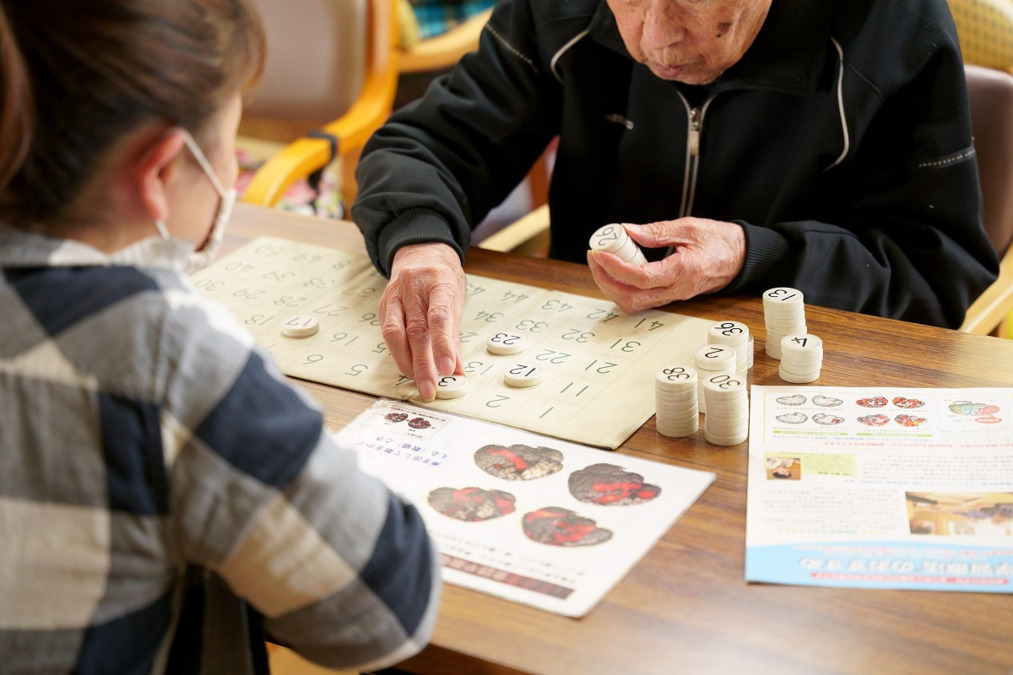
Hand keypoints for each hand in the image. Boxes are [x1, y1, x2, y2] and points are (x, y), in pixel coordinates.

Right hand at [380, 243, 466, 399]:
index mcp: (438, 281)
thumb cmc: (442, 280)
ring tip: (418, 382)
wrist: (421, 252)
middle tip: (430, 389)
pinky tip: (408, 367)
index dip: (442, 344)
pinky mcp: (383, 305)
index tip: (447, 369)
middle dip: (422, 364)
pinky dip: (398, 354)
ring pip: (395, 334)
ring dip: (406, 363)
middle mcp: (412, 286)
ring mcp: (394, 294)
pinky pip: (388, 333)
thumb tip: (457, 371)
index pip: (439, 316)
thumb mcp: (455, 300)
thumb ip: (454, 336)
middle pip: (416, 330)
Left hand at [586, 218, 744, 313]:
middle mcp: (677, 289)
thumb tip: (626, 231)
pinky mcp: (669, 296)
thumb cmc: (719, 240)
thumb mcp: (688, 227)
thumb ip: (656, 231)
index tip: (599, 253)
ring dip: (612, 286)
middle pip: (631, 298)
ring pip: (633, 303)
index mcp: (683, 271)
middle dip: (606, 280)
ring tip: (603, 263)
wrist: (741, 257)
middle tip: (596, 258)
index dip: (615, 267)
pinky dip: (622, 288)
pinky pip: (641, 299)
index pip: (641, 277)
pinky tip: (617, 270)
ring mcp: (673, 296)